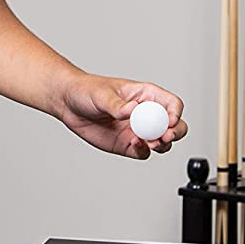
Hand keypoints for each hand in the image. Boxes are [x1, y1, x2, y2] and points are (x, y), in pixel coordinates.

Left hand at [57, 75, 187, 159]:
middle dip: (175, 132)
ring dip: (161, 145)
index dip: (175, 113)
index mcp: (146, 95)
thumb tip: (131, 110)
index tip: (169, 122)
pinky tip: (134, 145)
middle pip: (174, 125)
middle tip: (165, 137)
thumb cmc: (87, 91)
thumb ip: (117, 104)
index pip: (171, 103)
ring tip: (150, 143)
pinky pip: (143, 152)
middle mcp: (146, 114)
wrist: (69, 105)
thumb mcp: (102, 94)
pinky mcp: (128, 145)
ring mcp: (138, 130)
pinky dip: (143, 152)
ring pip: (162, 142)